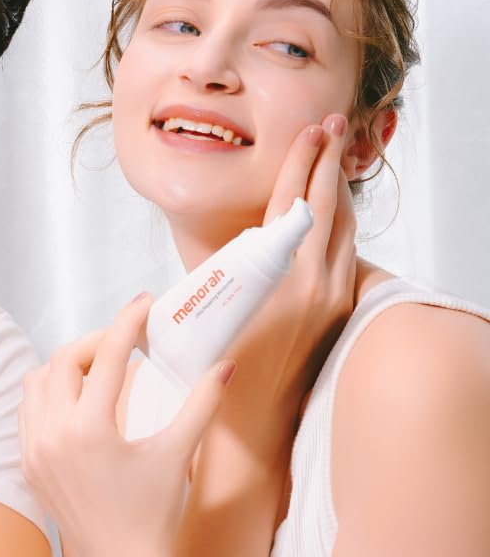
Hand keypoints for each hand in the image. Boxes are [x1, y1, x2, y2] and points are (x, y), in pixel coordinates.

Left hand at [20, 294, 233, 556]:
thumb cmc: (154, 515)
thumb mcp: (176, 454)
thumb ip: (201, 404)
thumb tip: (225, 365)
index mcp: (90, 429)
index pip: (108, 356)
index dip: (128, 322)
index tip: (144, 303)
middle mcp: (52, 435)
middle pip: (64, 359)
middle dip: (95, 342)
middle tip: (125, 342)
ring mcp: (34, 451)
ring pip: (37, 381)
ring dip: (66, 366)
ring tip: (100, 371)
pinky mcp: (28, 465)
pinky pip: (27, 411)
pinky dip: (48, 394)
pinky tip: (77, 401)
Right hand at [228, 114, 356, 411]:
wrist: (254, 430)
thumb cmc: (217, 376)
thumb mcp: (208, 313)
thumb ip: (224, 271)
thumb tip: (236, 239)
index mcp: (276, 281)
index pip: (294, 204)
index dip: (301, 162)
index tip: (309, 129)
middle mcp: (314, 286)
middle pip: (330, 208)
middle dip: (329, 162)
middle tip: (330, 126)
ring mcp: (332, 300)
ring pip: (346, 229)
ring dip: (339, 191)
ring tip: (332, 160)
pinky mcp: (338, 313)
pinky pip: (348, 254)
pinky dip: (341, 224)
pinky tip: (333, 215)